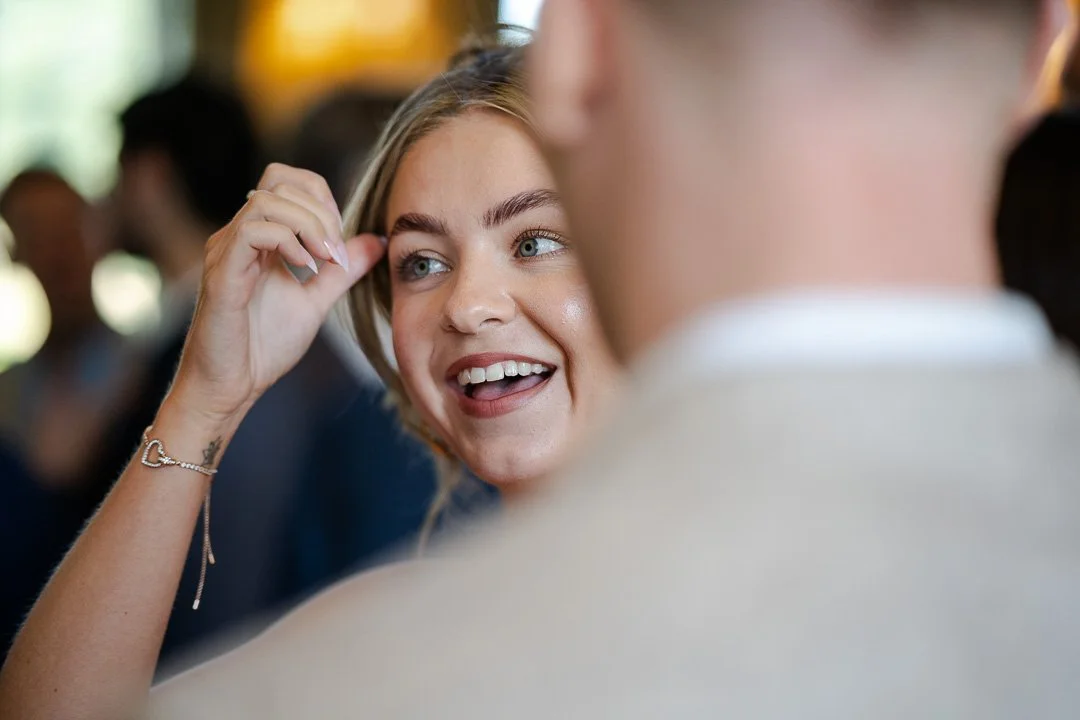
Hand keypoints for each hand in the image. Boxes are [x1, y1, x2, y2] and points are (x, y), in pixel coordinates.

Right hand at [169, 163, 384, 421]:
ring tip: (325, 260)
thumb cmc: (262, 347)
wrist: (231, 387)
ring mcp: (226, 251)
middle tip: (336, 254)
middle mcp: (238, 236)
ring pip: (266, 200)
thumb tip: (376, 241)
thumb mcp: (316, 302)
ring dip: (308, 224)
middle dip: (321, 211)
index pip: (287, 182)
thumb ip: (343, 271)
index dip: (322, 200)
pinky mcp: (221, 272)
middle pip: (278, 180)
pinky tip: (305, 269)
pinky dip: (288, 241)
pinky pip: (252, 231)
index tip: (340, 242)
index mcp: (259, 238)